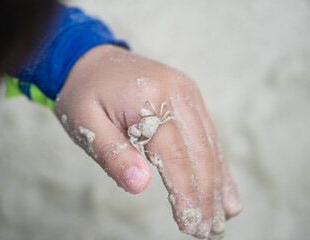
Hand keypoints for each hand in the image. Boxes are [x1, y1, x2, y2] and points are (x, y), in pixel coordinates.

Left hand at [54, 45, 241, 238]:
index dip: (185, 195)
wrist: (90, 59)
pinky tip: (225, 184)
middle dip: (205, 195)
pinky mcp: (188, 95)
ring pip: (208, 144)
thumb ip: (112, 154)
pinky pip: (206, 132)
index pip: (173, 156)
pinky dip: (216, 161)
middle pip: (197, 152)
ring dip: (217, 182)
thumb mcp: (85, 124)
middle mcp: (176, 92)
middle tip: (209, 231)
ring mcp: (186, 92)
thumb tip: (139, 185)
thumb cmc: (84, 94)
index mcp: (149, 98)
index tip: (191, 227)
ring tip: (225, 216)